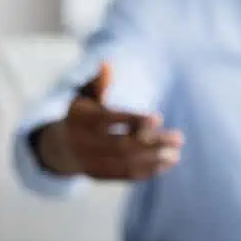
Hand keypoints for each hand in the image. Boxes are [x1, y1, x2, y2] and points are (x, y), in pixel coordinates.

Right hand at [36, 61, 182, 179]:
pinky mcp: (98, 176)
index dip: (132, 120)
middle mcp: (82, 142)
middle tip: (179, 138)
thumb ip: (98, 83)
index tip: (158, 118)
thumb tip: (106, 64)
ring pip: (125, 163)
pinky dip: (147, 171)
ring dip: (153, 159)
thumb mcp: (85, 96)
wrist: (61, 146)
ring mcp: (89, 162)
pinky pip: (124, 175)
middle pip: (121, 145)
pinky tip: (166, 163)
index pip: (108, 120)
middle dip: (152, 142)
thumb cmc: (83, 114)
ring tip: (176, 153)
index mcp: (80, 119)